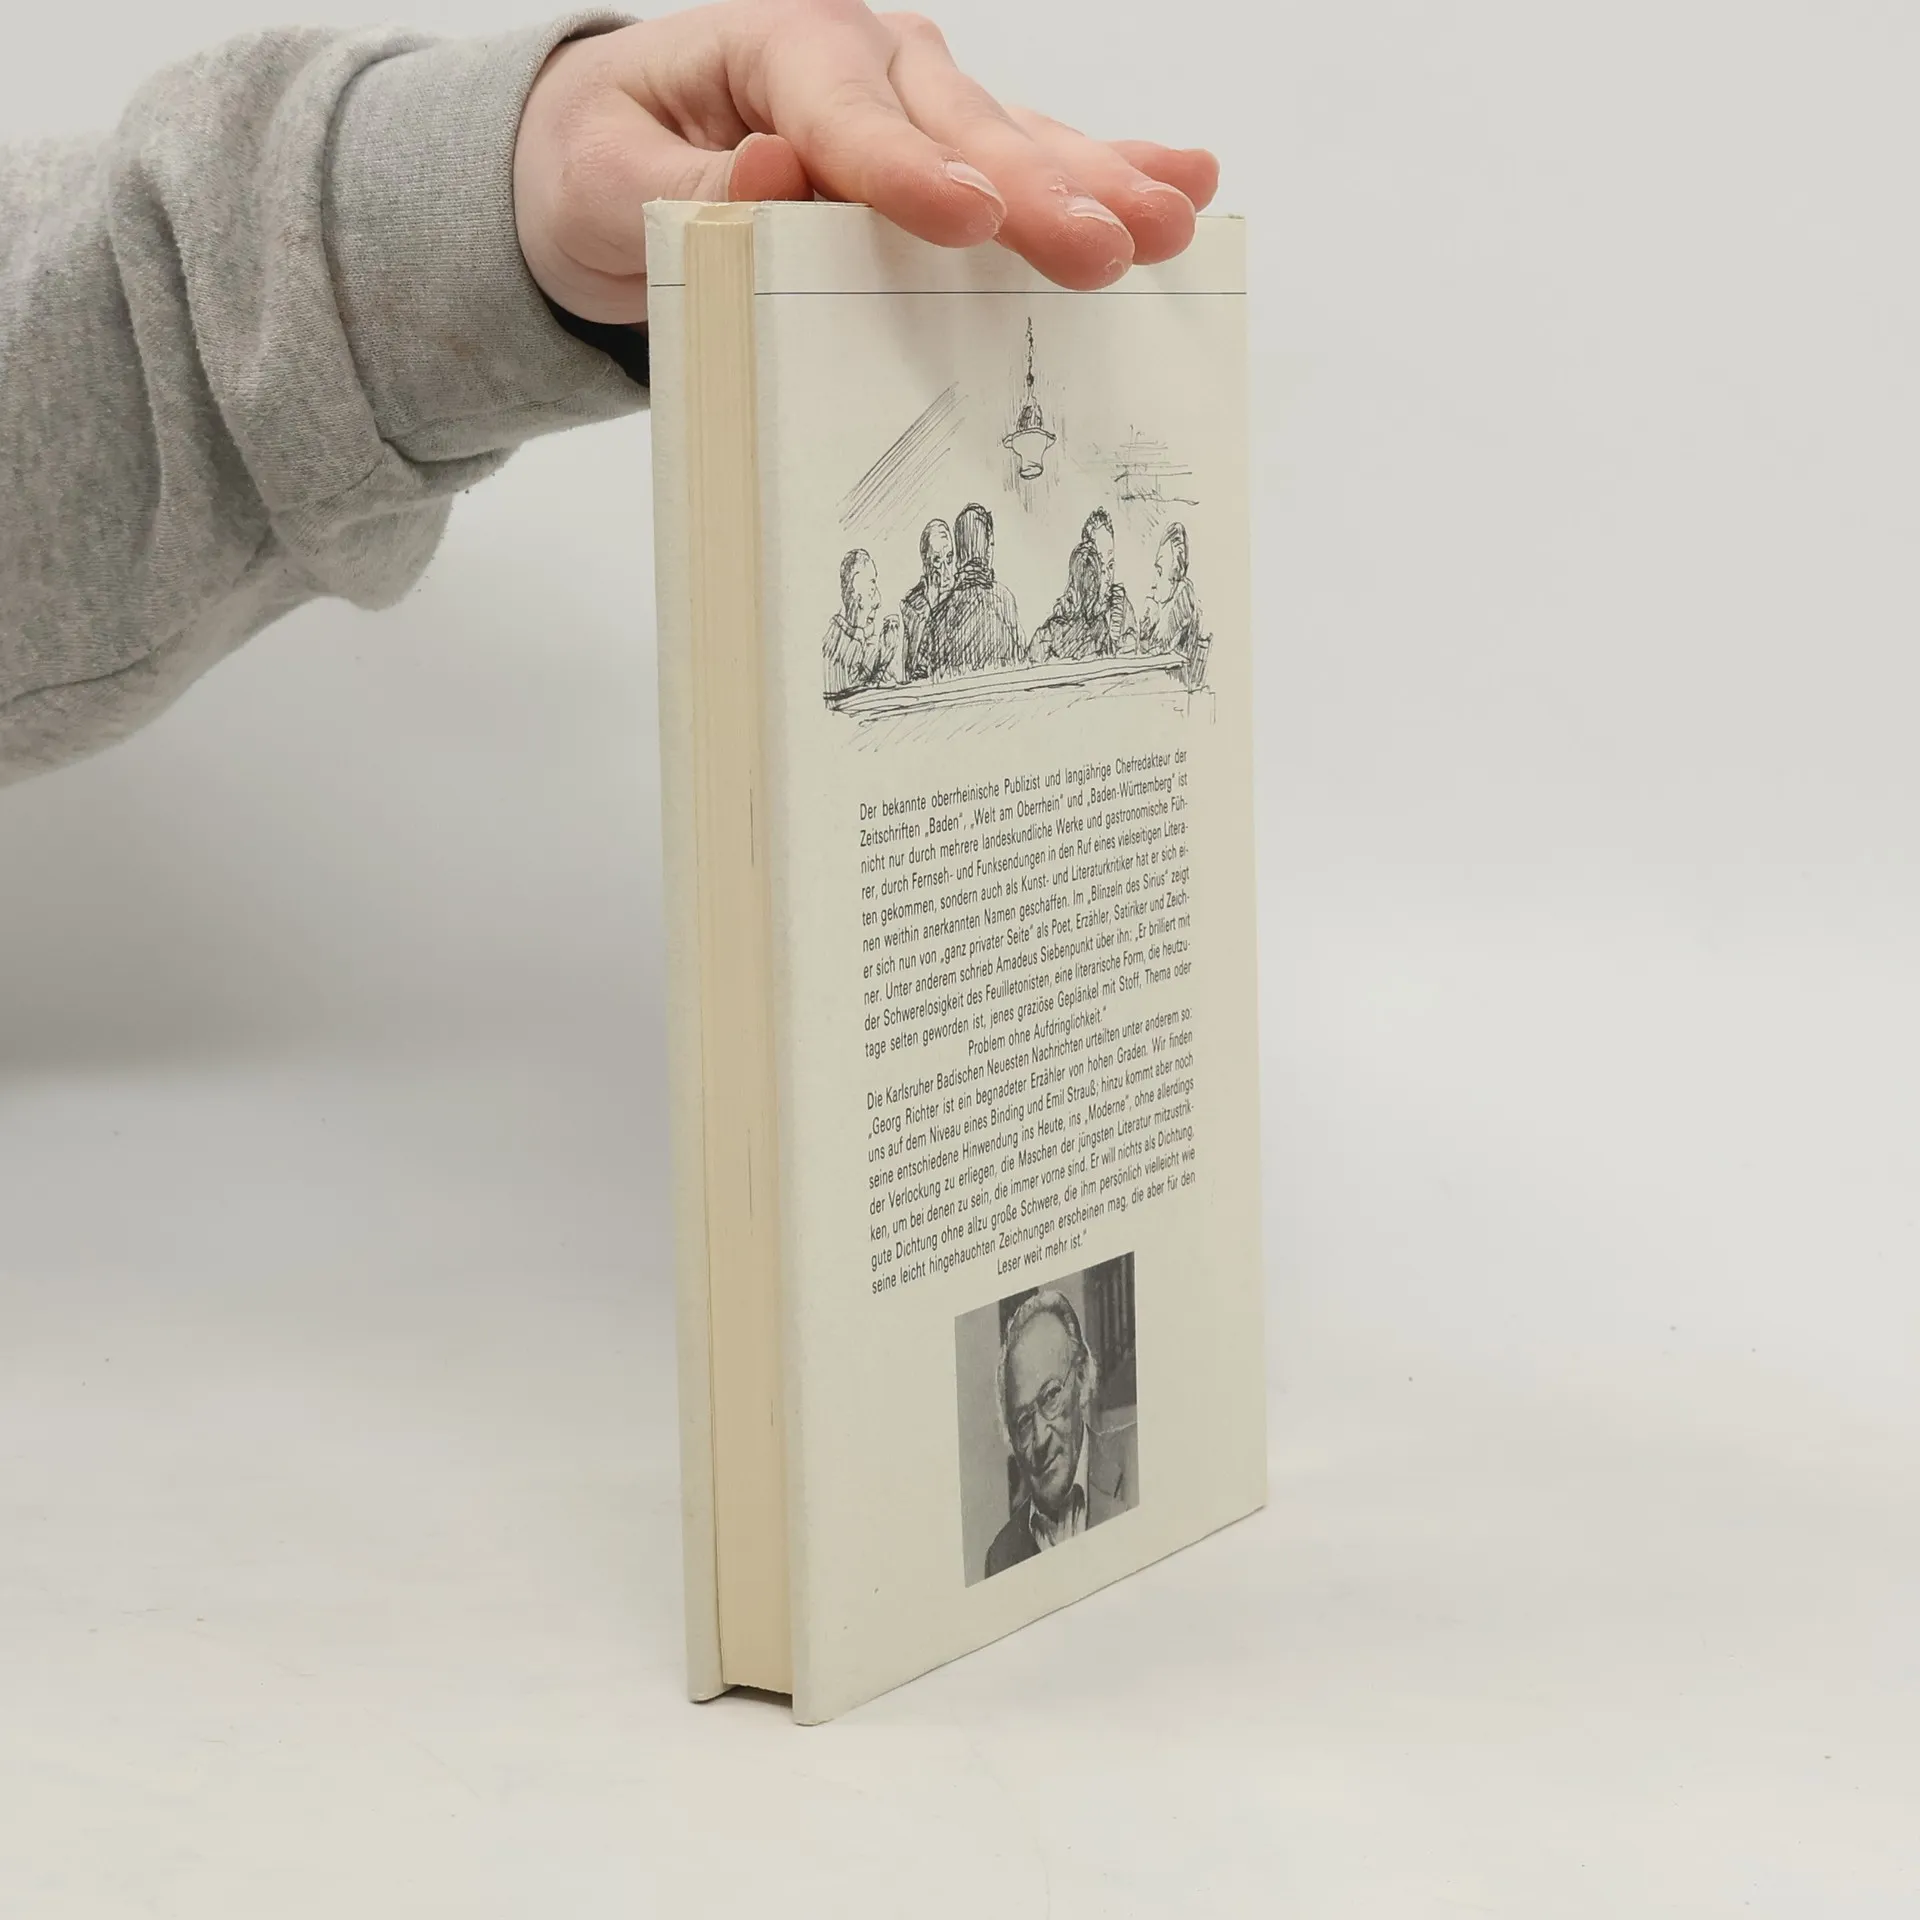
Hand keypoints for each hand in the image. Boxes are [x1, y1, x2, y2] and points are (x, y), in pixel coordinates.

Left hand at [513, 0, 1218, 322]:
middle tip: (1107, 247)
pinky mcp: (951, 144)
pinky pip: (1034, 159)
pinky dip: (1107, 172)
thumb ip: (695, 189)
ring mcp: (920, 96)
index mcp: (778, 47)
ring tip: (1175, 220)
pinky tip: (1188, 182)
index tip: (970, 219)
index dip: (908, 173)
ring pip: (1018, 140)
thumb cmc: (610, 163)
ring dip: (1102, 184)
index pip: (846, 118)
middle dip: (1039, 191)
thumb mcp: (611, 184)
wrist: (616, 151)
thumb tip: (778, 174)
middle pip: (961, 128)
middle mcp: (868, 57)